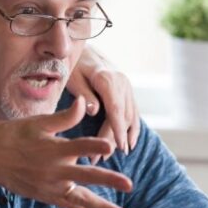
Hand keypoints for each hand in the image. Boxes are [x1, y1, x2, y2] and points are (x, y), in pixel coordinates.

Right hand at [0, 96, 131, 207]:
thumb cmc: (12, 135)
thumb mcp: (37, 123)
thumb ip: (64, 117)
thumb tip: (83, 102)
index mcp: (51, 149)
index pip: (77, 146)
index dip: (94, 144)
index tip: (110, 146)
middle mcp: (53, 171)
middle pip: (85, 176)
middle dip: (108, 181)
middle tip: (129, 185)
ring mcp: (49, 187)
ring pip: (80, 200)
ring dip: (103, 207)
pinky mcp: (45, 196)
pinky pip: (69, 206)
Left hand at [67, 48, 140, 162]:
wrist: (85, 48)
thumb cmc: (75, 63)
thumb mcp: (73, 76)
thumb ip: (84, 94)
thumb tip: (95, 111)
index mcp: (107, 79)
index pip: (115, 109)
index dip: (118, 130)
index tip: (118, 148)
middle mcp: (122, 82)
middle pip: (123, 116)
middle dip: (115, 139)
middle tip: (101, 158)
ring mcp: (127, 86)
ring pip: (130, 116)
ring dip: (124, 137)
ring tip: (113, 155)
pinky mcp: (127, 90)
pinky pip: (133, 111)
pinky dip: (133, 128)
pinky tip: (129, 144)